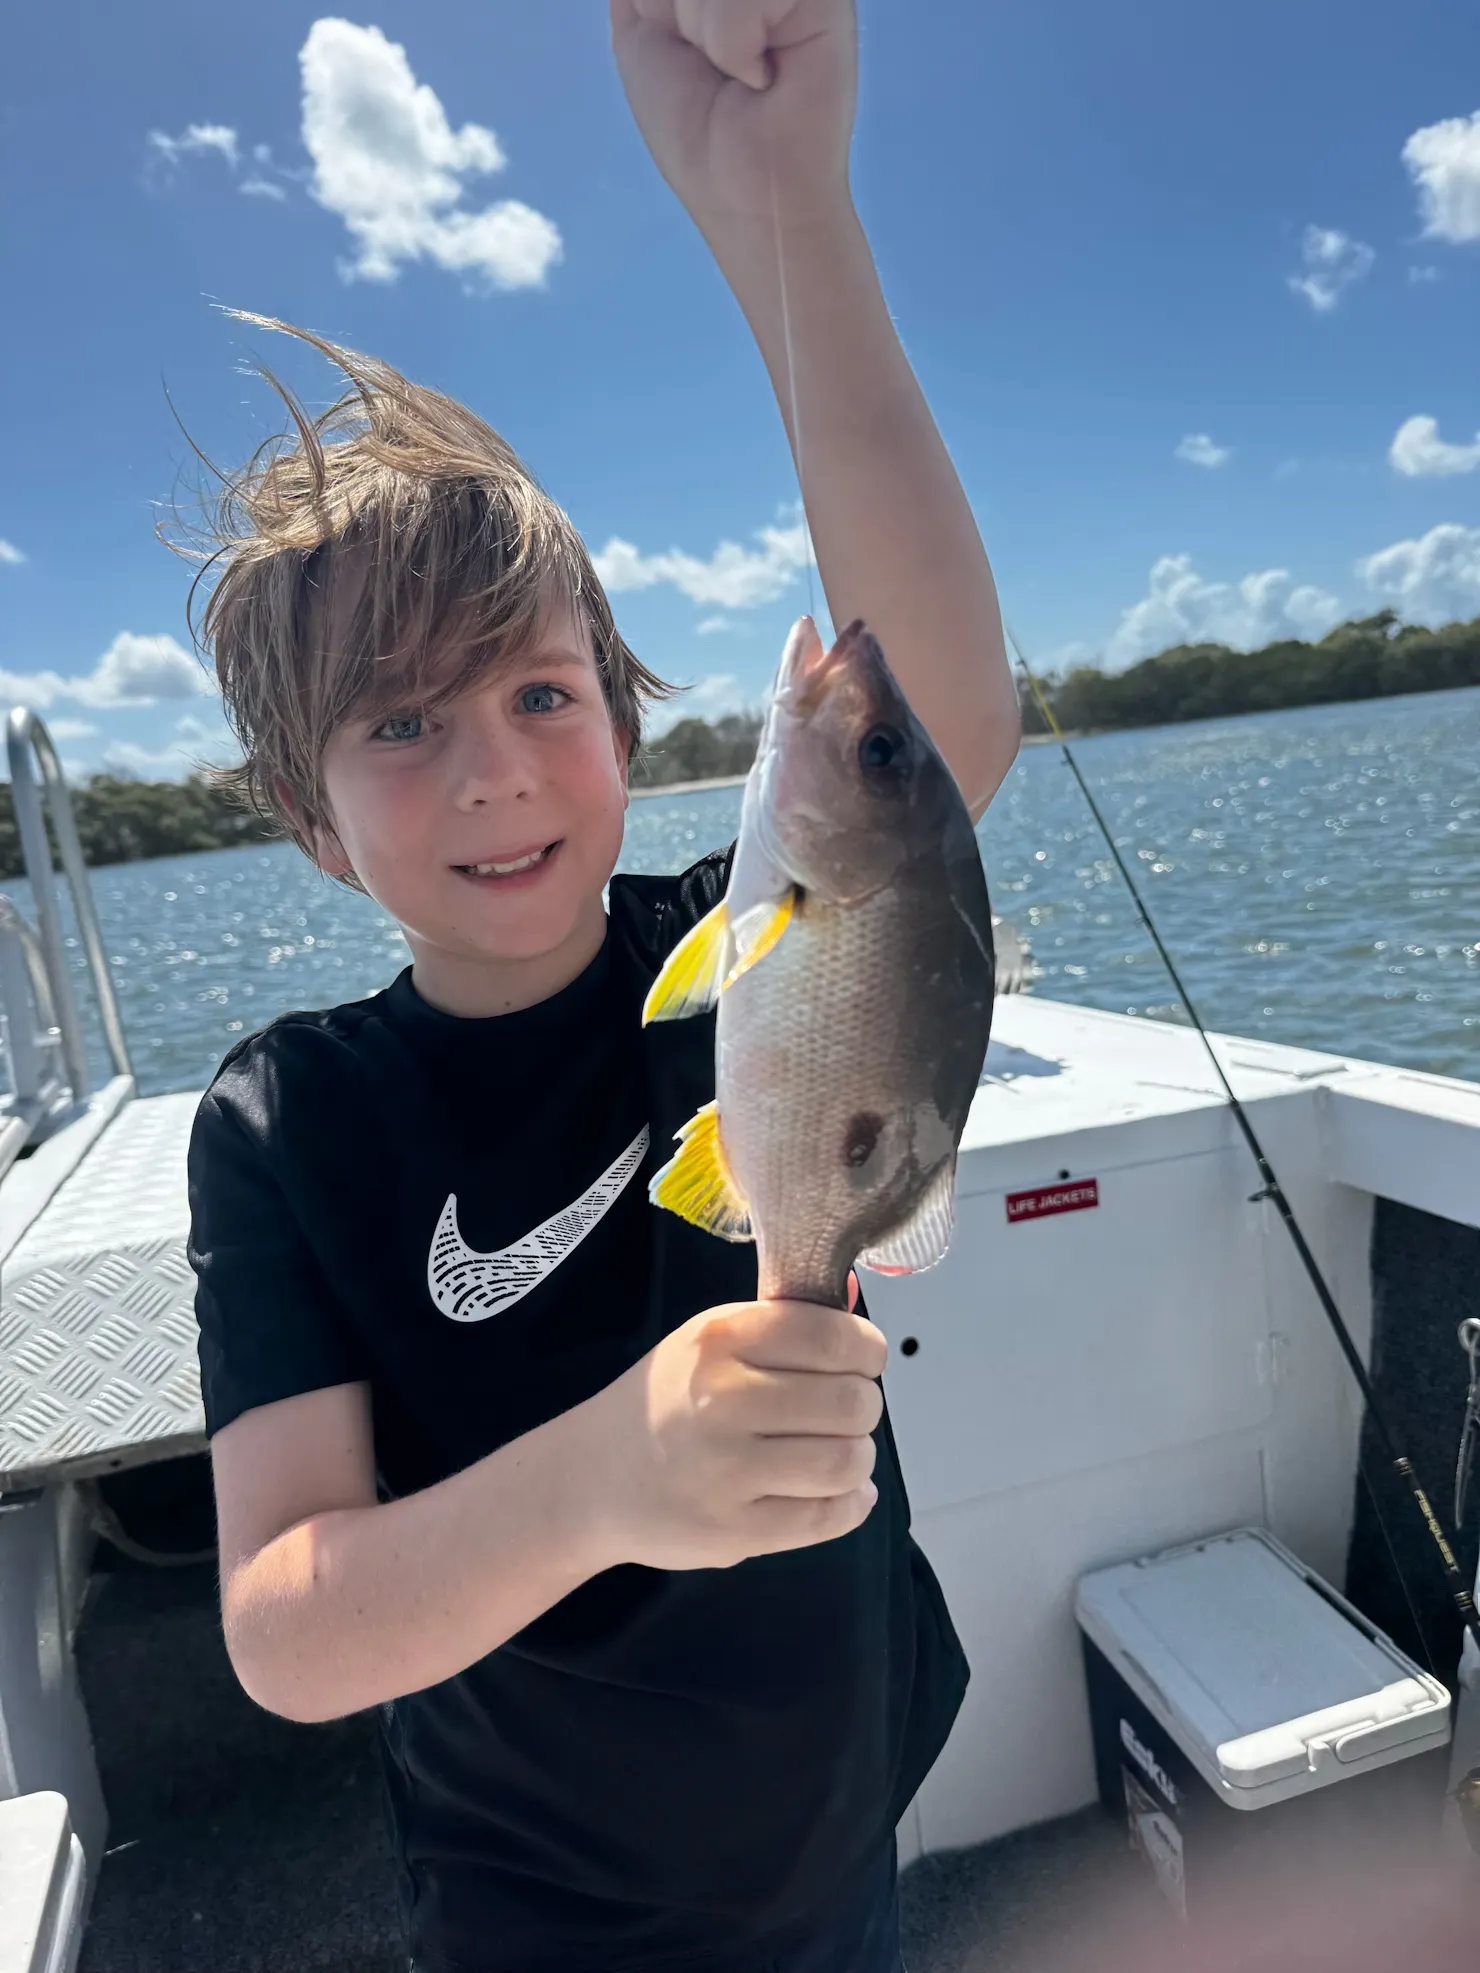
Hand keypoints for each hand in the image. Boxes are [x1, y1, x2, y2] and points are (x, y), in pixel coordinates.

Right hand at [585, 1291, 884, 1570]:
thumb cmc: (666, 1399)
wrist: (592, 1478)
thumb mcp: (708, 1342)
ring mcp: (728, 1471)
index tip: (863, 1362)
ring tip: (838, 1454)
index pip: (832, 1337)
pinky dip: (851, 1505)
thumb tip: (863, 1329)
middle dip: (863, 1407)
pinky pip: (827, 1518)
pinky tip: (841, 1494)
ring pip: (846, 1462)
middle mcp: (723, 1399)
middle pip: (850, 1402)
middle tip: (845, 1413)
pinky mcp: (735, 1531)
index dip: (866, 1351)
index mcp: (721, 1338)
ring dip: (858, 1457)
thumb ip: (781, 1331)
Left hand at [610, 0, 856, 234]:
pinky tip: (762, 77)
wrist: (745, 194)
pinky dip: (733, 40)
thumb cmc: (698, 129)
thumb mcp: (644, 32)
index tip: (677, 37)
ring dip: (703, 27)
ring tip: (737, 71)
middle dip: (679, 10)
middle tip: (708, 59)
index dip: (665, 7)